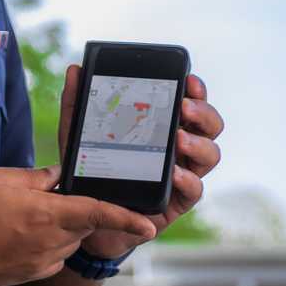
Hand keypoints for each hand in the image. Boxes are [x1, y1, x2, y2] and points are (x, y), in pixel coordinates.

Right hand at [0, 164, 156, 285]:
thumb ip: (36, 178)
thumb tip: (58, 176)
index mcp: (47, 216)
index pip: (98, 213)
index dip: (127, 218)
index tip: (150, 224)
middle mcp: (49, 245)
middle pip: (81, 224)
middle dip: (74, 209)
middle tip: (47, 193)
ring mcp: (38, 265)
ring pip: (65, 241)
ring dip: (55, 226)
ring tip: (16, 213)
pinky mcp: (26, 276)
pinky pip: (49, 256)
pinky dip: (41, 242)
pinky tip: (10, 232)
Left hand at [54, 64, 223, 259]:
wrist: (87, 216)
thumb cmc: (92, 168)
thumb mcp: (80, 134)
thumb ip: (78, 103)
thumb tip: (74, 70)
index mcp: (164, 124)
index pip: (190, 101)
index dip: (196, 89)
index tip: (188, 79)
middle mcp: (180, 146)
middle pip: (210, 125)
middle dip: (202, 112)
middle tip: (183, 107)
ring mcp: (183, 173)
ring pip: (211, 154)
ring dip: (198, 143)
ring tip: (178, 138)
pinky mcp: (178, 201)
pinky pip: (195, 189)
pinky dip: (187, 179)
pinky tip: (173, 173)